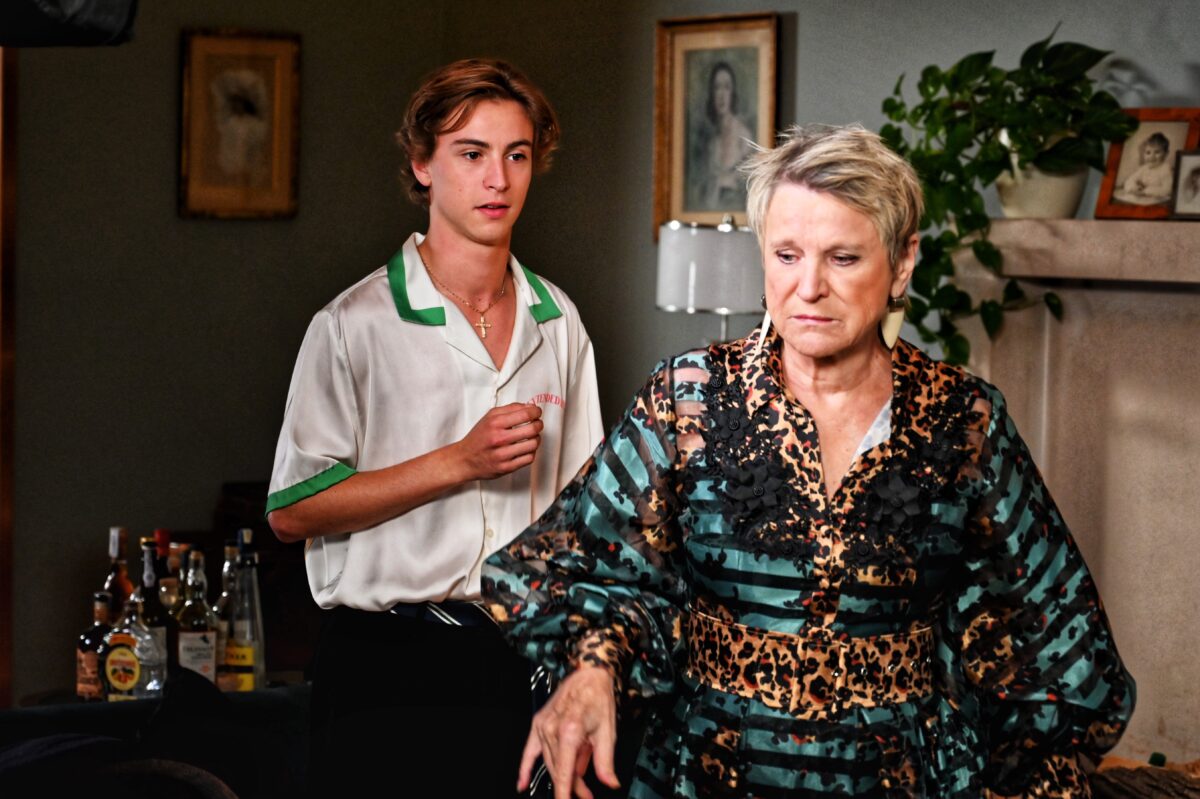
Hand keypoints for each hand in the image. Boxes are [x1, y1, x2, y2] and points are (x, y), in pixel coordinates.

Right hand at [456, 403, 542, 480]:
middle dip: (539, 424)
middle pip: (533, 429)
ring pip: (533, 444)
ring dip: (536, 439)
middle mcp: (499, 438)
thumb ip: (510, 409)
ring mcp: (503, 454)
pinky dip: (531, 451)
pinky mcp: (506, 467)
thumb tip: (530, 407)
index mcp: (495, 423)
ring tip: (531, 437)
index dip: (536, 412)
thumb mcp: (490, 417)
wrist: (465, 459)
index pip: (525, 414)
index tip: (537, 413)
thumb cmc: (479, 437)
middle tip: (537, 424)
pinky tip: (525, 448)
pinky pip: (529, 458)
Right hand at [518, 666, 619, 798]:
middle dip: (572, 786)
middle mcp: (552, 729)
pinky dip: (524, 768)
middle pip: (558, 770)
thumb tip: (610, 782)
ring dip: (562, 777)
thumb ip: (605, 761)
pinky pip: (529, 751)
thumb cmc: (598, 699)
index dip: (565, 793)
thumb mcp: (608, 731)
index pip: (563, 773)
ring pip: (549, 763)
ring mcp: (542, 726)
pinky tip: (521, 784)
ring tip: (579, 788)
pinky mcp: (538, 723)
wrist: (588, 675)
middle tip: (587, 794)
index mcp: (570, 731)